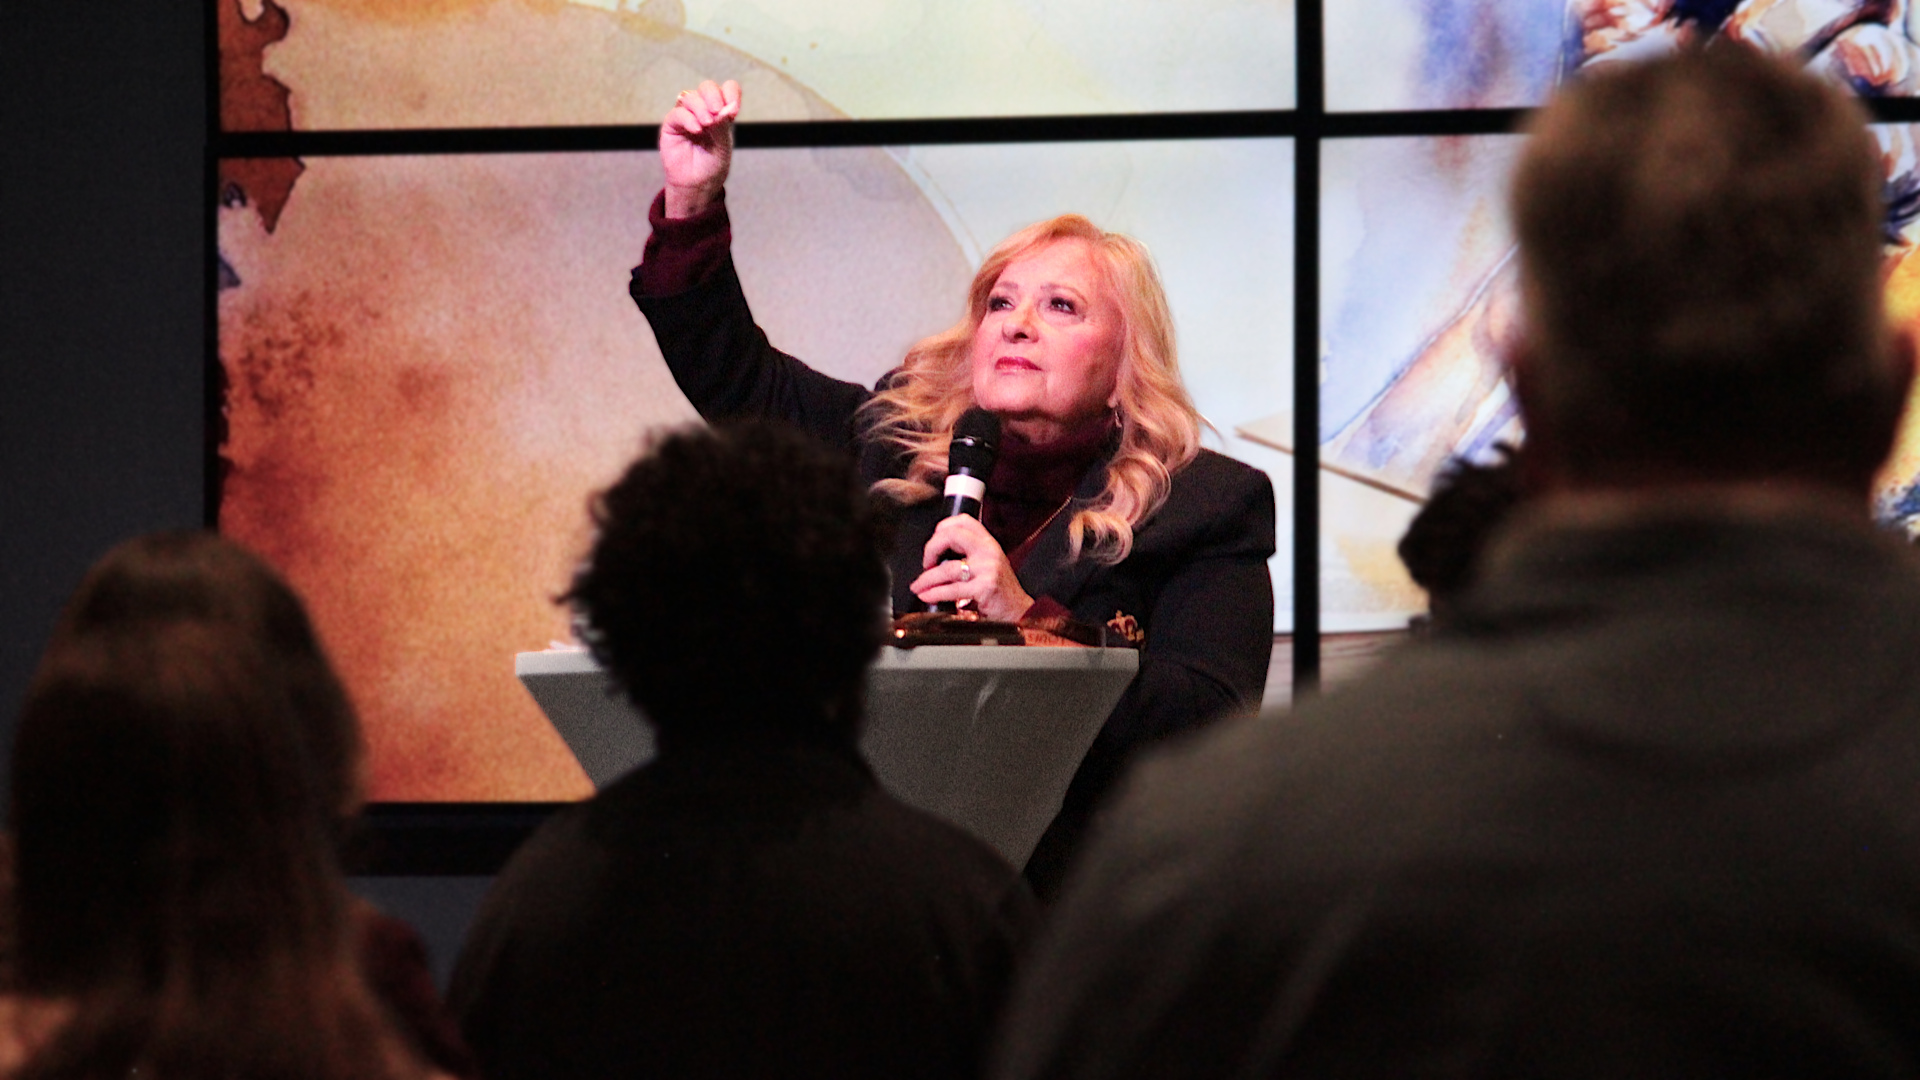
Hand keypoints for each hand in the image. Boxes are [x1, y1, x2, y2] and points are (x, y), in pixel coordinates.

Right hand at [660, 79, 740, 218]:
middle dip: (713, 96)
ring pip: (691, 97)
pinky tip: (696, 129)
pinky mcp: (672, 124)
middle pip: (707, 88)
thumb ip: (723, 125)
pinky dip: (688, 118)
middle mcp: (703, 110)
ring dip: (700, 108)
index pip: (727, 90)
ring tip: (706, 125)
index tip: (734, 109)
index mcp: (721, 112)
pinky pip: (678, 112)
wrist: (697, 184)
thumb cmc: (712, 165)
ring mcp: (687, 115)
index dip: (731, 93)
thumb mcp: (723, 145)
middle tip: (717, 112)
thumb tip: (728, 106)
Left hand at [912, 515, 1034, 621]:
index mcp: (988, 543)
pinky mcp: (984, 588)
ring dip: (927, 579)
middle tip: (925, 563)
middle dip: (930, 549)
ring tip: (918, 586)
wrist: (1020, 611)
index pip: (963, 521)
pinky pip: (952, 589)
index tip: (933, 541)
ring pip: (947, 568)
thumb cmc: (1001, 590)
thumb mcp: (988, 564)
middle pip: (951, 536)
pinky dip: (934, 593)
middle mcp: (989, 551)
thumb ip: (968, 555)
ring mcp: (987, 569)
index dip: (942, 527)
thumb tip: (937, 556)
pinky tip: (927, 596)